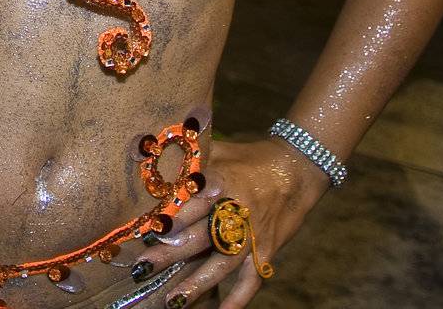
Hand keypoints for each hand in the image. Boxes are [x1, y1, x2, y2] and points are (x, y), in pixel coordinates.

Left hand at [128, 137, 327, 306]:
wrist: (298, 168)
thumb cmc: (249, 158)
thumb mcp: (219, 149)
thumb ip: (188, 157)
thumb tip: (148, 154)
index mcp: (224, 180)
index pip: (196, 198)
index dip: (175, 214)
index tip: (152, 226)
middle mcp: (238, 209)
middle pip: (203, 235)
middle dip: (172, 252)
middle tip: (144, 266)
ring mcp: (253, 234)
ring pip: (224, 263)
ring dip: (198, 283)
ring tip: (173, 300)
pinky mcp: (266, 250)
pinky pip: (252, 279)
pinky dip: (238, 298)